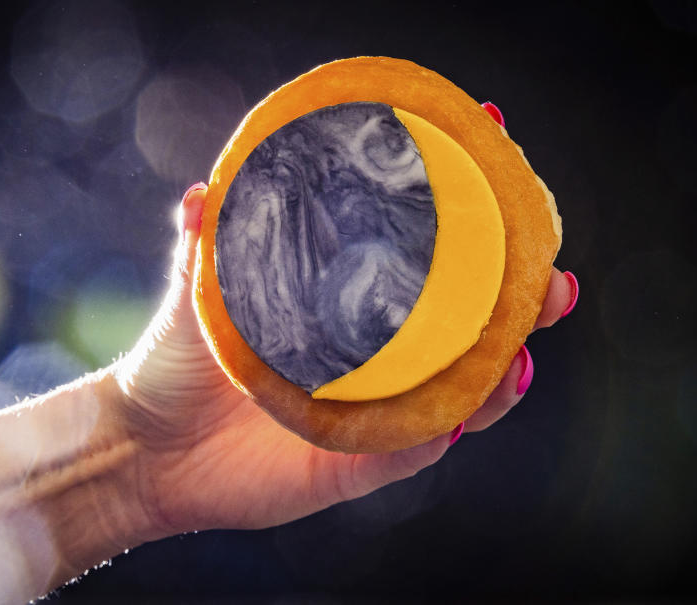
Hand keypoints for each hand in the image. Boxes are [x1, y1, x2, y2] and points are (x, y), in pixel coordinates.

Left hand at [111, 183, 578, 536]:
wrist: (143, 450)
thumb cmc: (173, 369)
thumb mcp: (195, 295)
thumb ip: (207, 244)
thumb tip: (204, 190)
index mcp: (345, 317)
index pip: (422, 278)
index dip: (472, 245)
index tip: (505, 199)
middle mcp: (371, 363)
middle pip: (465, 334)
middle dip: (518, 306)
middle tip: (553, 278)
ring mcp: (373, 414)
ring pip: (461, 393)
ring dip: (505, 366)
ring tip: (530, 335)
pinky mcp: (361, 464)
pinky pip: (421, 444)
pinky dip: (453, 421)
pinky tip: (482, 391)